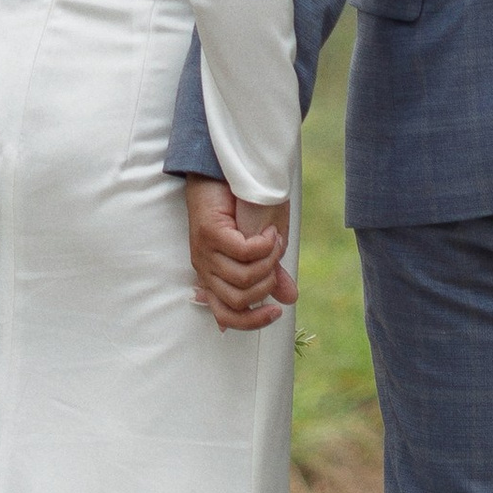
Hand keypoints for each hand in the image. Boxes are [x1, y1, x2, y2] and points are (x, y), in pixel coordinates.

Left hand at [186, 176, 296, 332]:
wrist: (229, 171)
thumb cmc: (245, 207)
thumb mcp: (266, 245)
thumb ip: (273, 271)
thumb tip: (289, 298)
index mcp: (214, 277)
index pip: (226, 316)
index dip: (252, 322)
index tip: (276, 313)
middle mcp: (205, 268)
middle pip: (238, 301)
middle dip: (266, 283)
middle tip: (275, 258)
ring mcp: (204, 251)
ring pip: (242, 279)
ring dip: (268, 261)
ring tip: (272, 239)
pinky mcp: (209, 233)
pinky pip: (243, 253)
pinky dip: (263, 245)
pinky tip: (268, 231)